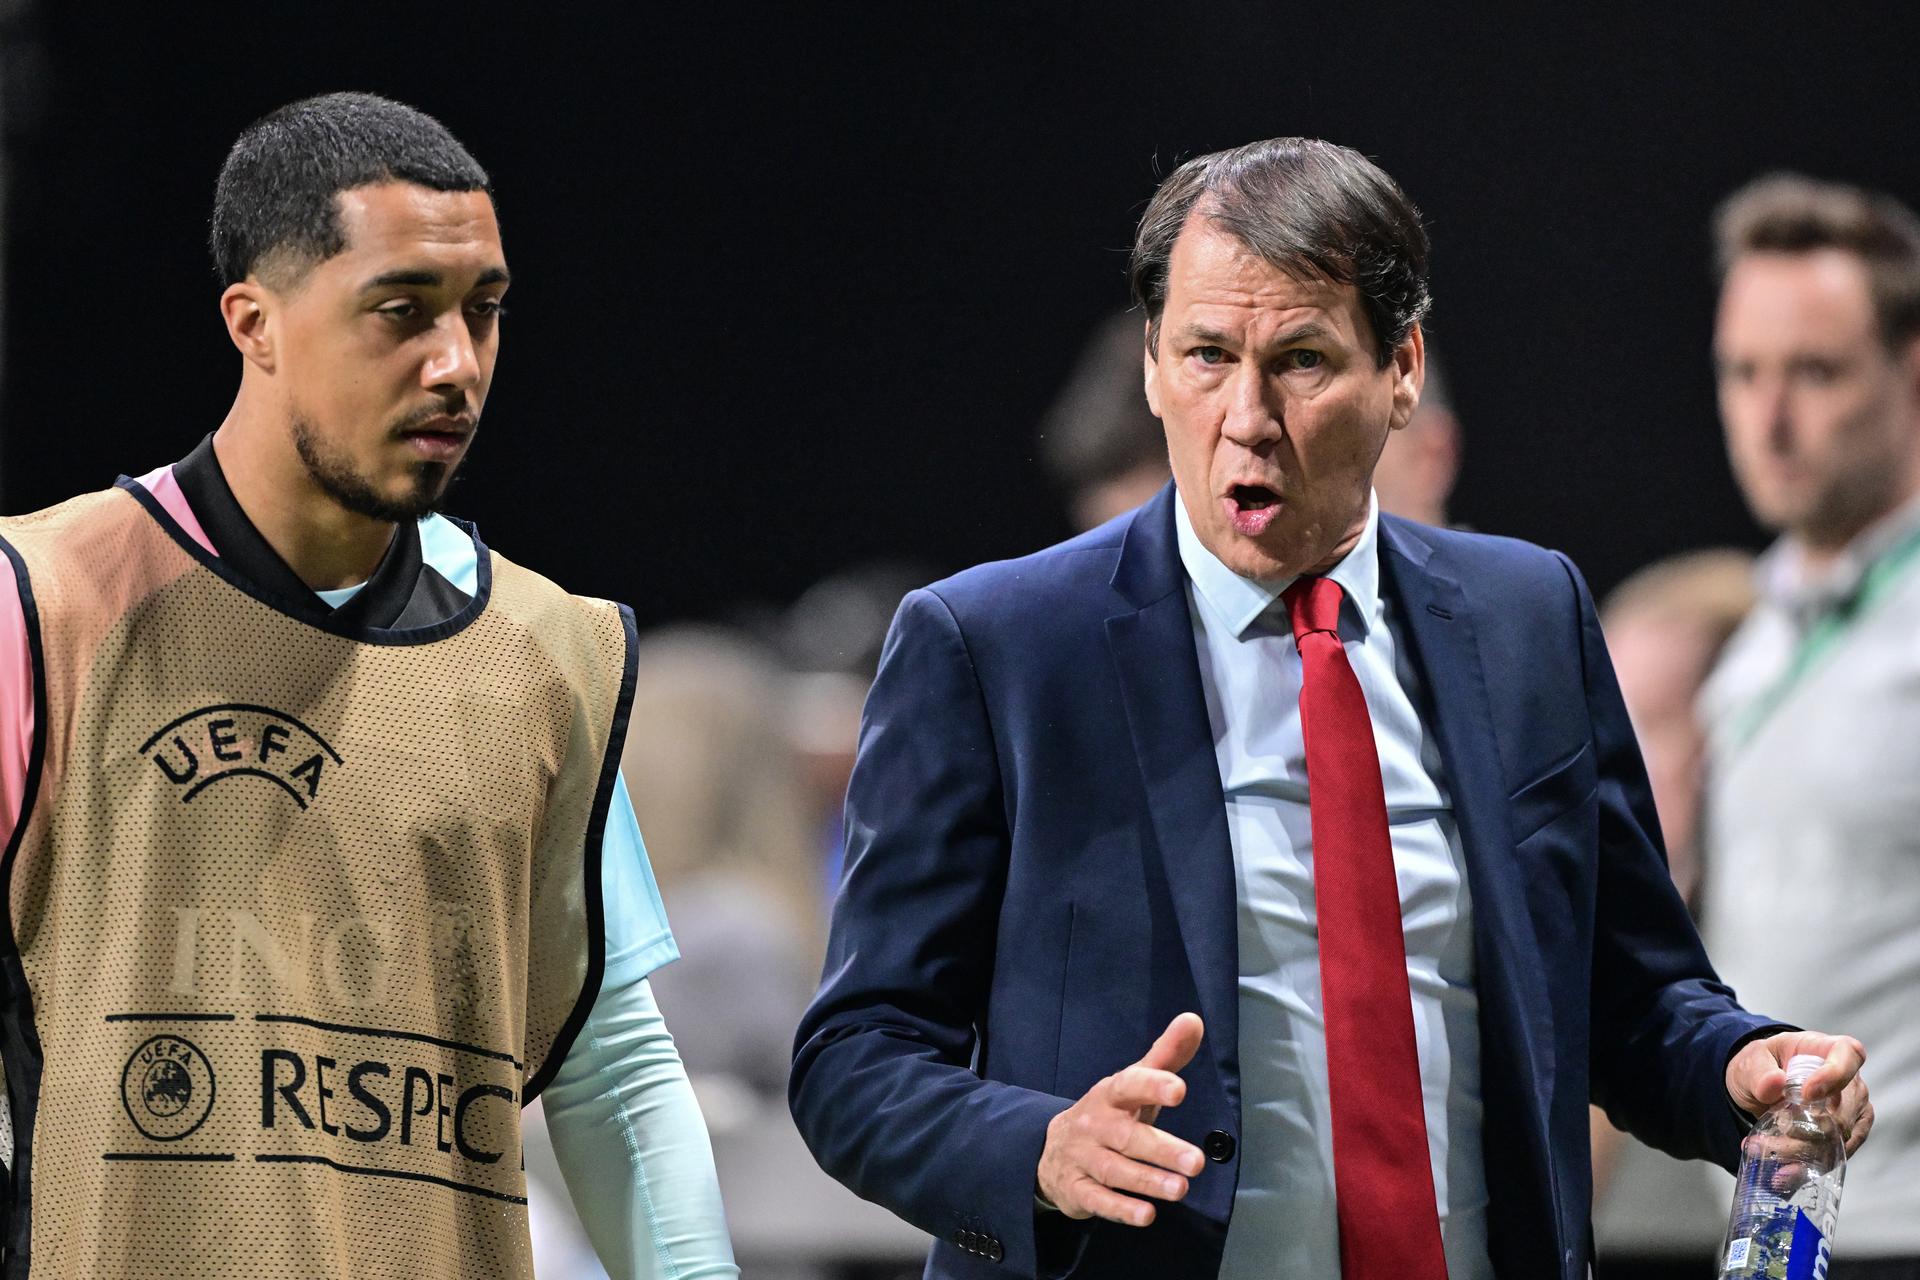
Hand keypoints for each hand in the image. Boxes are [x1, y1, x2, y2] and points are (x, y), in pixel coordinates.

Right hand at [1036, 1013, 1207, 1227]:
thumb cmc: (1110, 1114)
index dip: (1152, 1086)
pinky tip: (1147, 1215)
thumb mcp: (1133, 1084)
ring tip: (1180, 1190)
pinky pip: (1098, 1201)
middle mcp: (1096, 1125)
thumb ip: (1166, 1055)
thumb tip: (1194, 1020)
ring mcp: (1084, 1159)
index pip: (1129, 1086)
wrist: (1051, 1149)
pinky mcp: (1078, 1190)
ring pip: (1115, 1171)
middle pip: (1127, 1137)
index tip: (1179, 1090)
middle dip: (1161, 1150)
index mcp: (1110, 1095)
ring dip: (1147, 1181)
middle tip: (1197, 1162)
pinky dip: (1121, 1209)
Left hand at [1725, 1030, 1873, 1155]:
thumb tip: (1773, 1083)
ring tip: (1766, 1154)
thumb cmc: (1763, 1064)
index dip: (1832, 1077)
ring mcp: (1853, 1112)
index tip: (1807, 1095)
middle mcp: (1851, 1082)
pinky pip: (1834, 1156)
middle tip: (1766, 1139)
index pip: (1848, 1057)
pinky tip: (1782, 1172)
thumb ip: (1759, 1071)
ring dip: (1802, 1152)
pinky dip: (1807, 1165)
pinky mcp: (1847, 1137)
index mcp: (1831, 1050)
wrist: (1760, 1085)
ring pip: (1838, 1140)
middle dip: (1805, 1130)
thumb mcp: (1751, 1061)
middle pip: (1841, 1111)